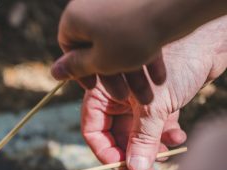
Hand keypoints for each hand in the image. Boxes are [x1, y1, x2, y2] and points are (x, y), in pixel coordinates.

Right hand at [52, 0, 167, 103]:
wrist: (176, 3)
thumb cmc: (133, 34)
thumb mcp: (101, 60)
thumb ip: (77, 68)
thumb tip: (54, 72)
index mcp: (75, 17)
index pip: (70, 48)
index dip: (82, 71)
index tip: (95, 86)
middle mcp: (93, 5)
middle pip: (98, 47)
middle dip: (114, 76)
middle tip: (126, 98)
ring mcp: (118, 3)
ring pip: (121, 43)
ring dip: (133, 70)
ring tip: (149, 94)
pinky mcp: (141, 4)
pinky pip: (138, 31)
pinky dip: (146, 52)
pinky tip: (159, 76)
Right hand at [81, 20, 226, 169]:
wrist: (210, 41)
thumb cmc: (176, 61)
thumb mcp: (154, 106)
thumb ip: (142, 140)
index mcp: (104, 92)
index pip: (93, 130)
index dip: (104, 151)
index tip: (121, 167)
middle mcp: (118, 97)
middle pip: (116, 137)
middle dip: (132, 154)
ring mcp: (138, 101)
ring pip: (138, 135)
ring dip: (151, 149)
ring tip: (166, 155)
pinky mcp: (159, 103)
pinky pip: (156, 128)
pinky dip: (166, 136)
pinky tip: (179, 137)